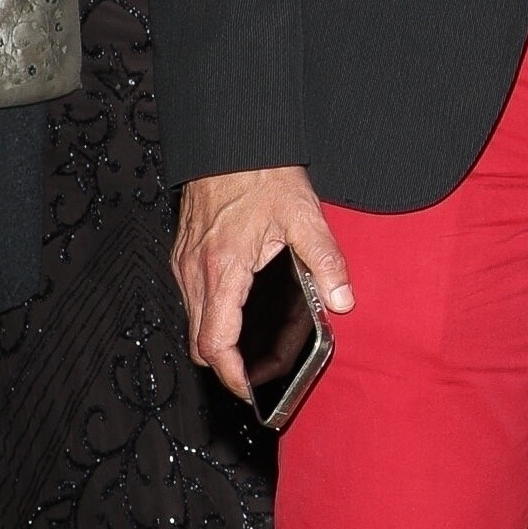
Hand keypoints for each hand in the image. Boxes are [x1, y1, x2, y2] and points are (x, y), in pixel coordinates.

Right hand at [172, 166, 352, 405]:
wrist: (232, 138)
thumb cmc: (263, 173)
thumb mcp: (305, 215)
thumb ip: (325, 261)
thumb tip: (343, 302)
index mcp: (222, 269)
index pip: (215, 343)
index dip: (232, 376)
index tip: (252, 390)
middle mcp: (194, 271)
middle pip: (200, 342)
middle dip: (228, 365)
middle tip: (262, 371)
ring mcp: (184, 263)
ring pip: (194, 321)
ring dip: (220, 339)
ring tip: (258, 343)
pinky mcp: (184, 253)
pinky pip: (193, 299)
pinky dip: (213, 315)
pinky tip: (243, 308)